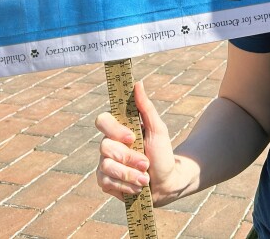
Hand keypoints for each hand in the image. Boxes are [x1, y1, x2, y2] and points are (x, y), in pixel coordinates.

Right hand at [95, 81, 180, 204]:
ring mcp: (105, 164)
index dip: (114, 130)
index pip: (102, 121)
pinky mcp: (105, 181)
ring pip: (106, 166)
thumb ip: (146, 108)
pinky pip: (106, 182)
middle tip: (145, 163)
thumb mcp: (158, 129)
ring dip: (130, 174)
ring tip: (145, 178)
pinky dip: (126, 185)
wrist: (167, 182)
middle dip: (129, 158)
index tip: (132, 137)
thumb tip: (138, 84)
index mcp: (119, 130)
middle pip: (105, 147)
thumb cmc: (163, 153)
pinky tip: (138, 186)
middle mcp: (109, 145)